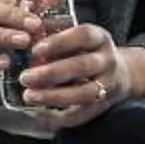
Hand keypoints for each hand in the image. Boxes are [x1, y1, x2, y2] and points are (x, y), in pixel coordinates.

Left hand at [17, 23, 144, 126]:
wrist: (119, 74)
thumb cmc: (86, 51)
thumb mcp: (77, 34)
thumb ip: (54, 29)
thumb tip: (30, 27)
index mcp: (100, 39)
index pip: (84, 35)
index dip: (59, 42)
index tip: (35, 50)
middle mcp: (107, 61)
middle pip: (82, 66)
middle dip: (51, 73)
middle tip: (25, 77)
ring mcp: (107, 86)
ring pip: (84, 93)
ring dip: (54, 96)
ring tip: (29, 96)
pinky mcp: (101, 106)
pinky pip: (81, 115)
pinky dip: (58, 116)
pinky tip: (38, 111)